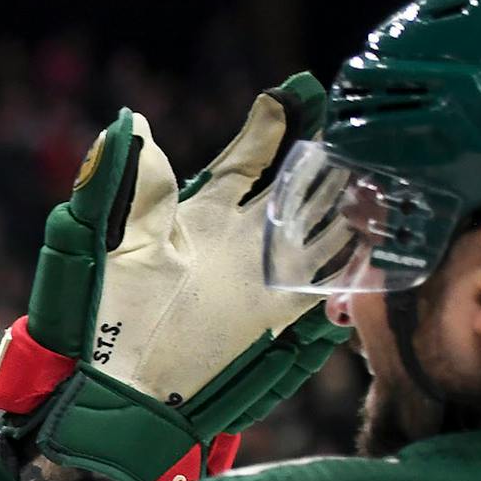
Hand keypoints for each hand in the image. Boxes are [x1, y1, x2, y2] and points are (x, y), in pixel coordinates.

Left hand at [0, 76, 350, 480]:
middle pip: (297, 185)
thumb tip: (127, 121)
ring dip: (354, 201)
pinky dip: (356, 262)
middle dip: (330, 154)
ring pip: (322, 226)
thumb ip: (120, 183)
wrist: (110, 392)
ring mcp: (262, 278)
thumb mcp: (102, 243)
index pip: (247, 157)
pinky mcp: (279, 319)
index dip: (274, 123)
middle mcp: (237, 242)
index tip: (299, 88)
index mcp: (197, 216)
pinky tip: (383, 236)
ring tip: (388, 168)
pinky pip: (330, 283)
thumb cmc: (92, 317)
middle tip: (365, 122)